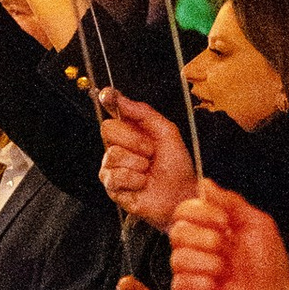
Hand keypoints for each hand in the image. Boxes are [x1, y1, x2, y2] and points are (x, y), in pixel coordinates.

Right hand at [97, 96, 196, 227]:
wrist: (180, 194)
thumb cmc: (176, 166)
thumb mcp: (167, 132)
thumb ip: (143, 112)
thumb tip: (119, 98)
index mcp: (130, 129)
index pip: (112, 109)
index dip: (108, 99)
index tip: (107, 95)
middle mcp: (117, 145)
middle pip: (108, 129)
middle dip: (135, 141)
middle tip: (150, 152)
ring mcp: (112, 165)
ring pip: (113, 154)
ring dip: (138, 164)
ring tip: (148, 170)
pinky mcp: (111, 186)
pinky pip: (115, 176)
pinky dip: (135, 180)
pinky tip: (142, 183)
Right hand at [168, 183, 288, 289]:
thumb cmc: (270, 266)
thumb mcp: (256, 224)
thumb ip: (230, 202)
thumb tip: (205, 183)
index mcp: (207, 230)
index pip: (183, 211)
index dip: (201, 213)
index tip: (225, 223)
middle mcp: (194, 251)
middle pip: (177, 232)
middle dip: (207, 240)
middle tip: (228, 251)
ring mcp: (188, 275)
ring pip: (178, 258)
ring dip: (209, 264)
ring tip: (226, 274)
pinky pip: (180, 283)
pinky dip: (203, 284)